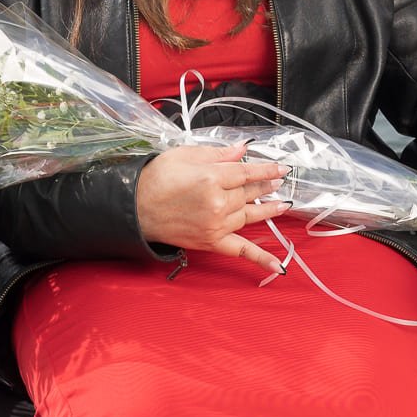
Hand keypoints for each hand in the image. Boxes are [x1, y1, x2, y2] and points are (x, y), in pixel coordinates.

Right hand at [136, 141, 291, 276]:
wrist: (135, 207)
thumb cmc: (156, 178)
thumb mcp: (185, 155)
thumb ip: (219, 154)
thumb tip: (243, 150)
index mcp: (211, 178)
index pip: (247, 173)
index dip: (266, 170)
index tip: (281, 169)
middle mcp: (217, 203)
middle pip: (249, 193)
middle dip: (265, 186)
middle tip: (278, 182)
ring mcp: (216, 225)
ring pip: (248, 215)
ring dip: (268, 210)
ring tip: (282, 205)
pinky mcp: (211, 242)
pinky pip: (240, 251)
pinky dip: (260, 258)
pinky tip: (277, 266)